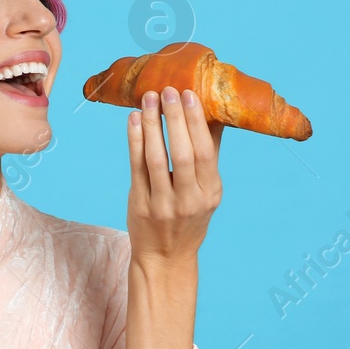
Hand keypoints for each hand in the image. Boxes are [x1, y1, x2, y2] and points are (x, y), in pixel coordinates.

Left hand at [126, 85, 223, 264]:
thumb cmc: (188, 216)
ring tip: (148, 98)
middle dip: (175, 119)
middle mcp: (189, 200)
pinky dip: (134, 141)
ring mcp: (162, 204)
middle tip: (169, 90)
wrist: (165, 257)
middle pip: (183, 154)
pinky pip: (136, 168)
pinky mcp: (139, 205)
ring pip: (156, 159)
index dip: (196, 122)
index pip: (205, 153)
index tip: (190, 94)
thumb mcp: (207, 191)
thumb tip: (215, 112)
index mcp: (210, 192)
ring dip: (152, 125)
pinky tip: (134, 120)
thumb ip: (209, 154)